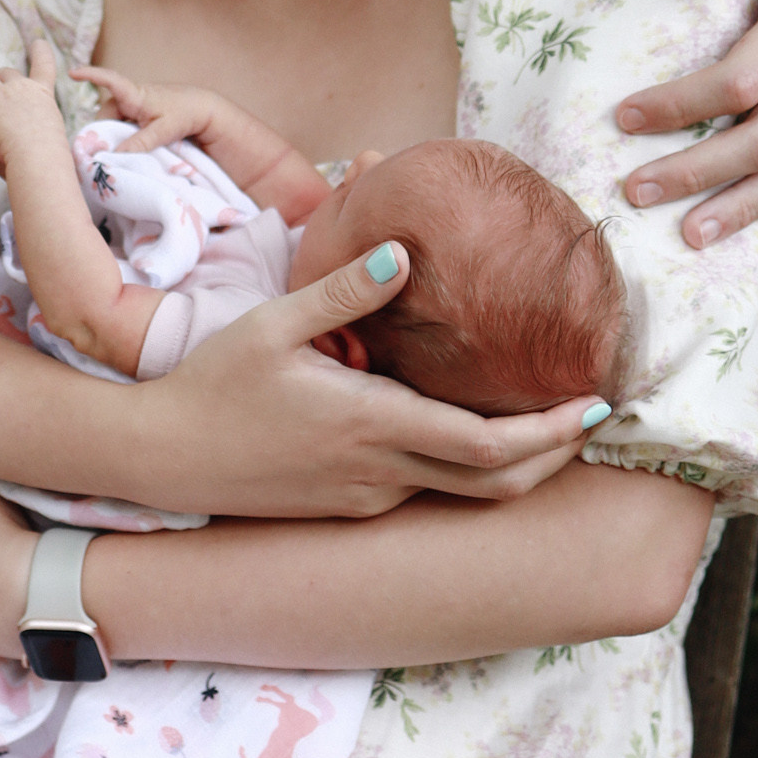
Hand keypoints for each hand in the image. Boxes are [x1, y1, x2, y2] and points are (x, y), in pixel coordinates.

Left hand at [0, 39, 67, 173]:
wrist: (41, 156)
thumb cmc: (52, 155)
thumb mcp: (56, 139)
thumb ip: (47, 136)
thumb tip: (48, 154)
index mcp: (42, 95)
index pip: (45, 68)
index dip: (41, 54)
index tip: (38, 43)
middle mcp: (21, 90)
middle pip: (7, 72)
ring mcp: (1, 99)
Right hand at [70, 62, 221, 150]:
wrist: (201, 109)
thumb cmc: (183, 114)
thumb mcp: (163, 131)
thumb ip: (139, 143)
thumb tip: (114, 155)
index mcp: (135, 94)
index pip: (110, 80)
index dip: (90, 75)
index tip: (71, 73)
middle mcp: (130, 97)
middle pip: (105, 113)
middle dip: (101, 131)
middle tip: (102, 153)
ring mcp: (133, 105)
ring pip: (112, 121)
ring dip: (113, 135)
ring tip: (119, 153)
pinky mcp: (137, 114)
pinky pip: (121, 124)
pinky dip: (121, 135)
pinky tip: (126, 148)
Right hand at [132, 248, 595, 514]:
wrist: (162, 458)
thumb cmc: (214, 383)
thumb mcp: (272, 324)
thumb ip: (344, 293)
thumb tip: (405, 251)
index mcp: (368, 423)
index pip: (485, 446)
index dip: (549, 432)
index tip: (594, 404)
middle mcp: (378, 472)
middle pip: (495, 485)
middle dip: (554, 455)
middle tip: (594, 417)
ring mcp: (365, 497)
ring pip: (463, 493)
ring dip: (514, 464)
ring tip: (549, 420)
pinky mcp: (349, 506)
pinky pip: (424, 490)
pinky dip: (466, 467)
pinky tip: (466, 426)